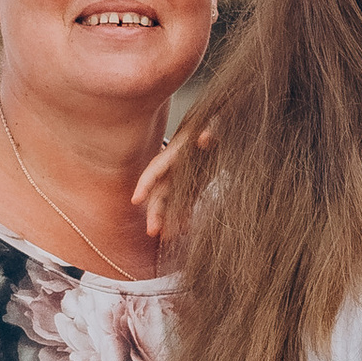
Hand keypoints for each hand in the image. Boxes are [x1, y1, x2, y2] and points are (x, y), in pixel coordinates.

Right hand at [133, 118, 206, 242]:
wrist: (226, 127)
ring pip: (170, 202)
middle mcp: (175, 168)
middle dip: (154, 212)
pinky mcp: (194, 186)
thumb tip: (204, 138)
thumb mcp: (215, 124)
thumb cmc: (218, 122)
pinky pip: (186, 204)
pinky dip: (184, 216)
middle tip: (153, 232)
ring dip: (167, 219)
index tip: (135, 200)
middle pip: (160, 192)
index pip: (155, 170)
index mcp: (176, 153)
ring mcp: (183, 179)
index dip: (144, 184)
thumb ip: (211, 130)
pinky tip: (183, 230)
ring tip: (166, 238)